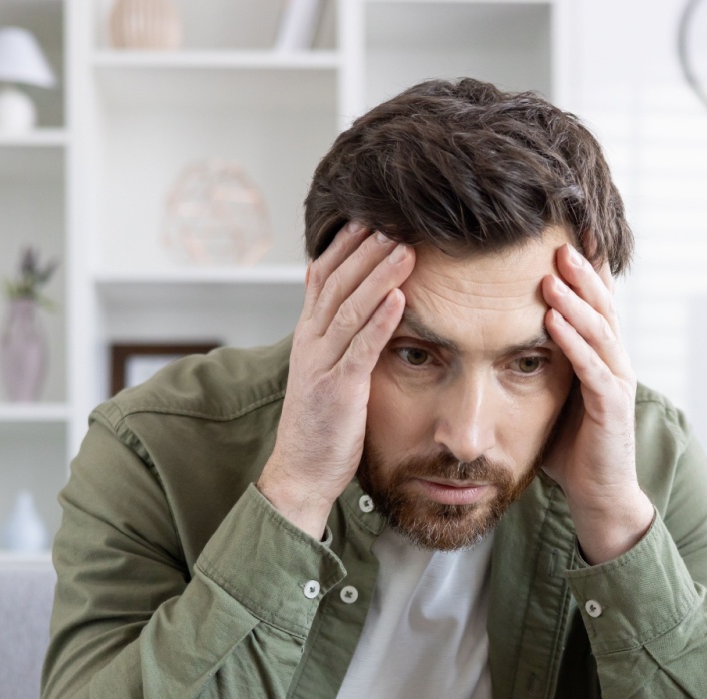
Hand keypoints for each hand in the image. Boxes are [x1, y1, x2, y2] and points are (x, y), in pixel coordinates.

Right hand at [257, 223, 414, 539]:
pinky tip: (400, 298)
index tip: (370, 218)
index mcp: (308, 336)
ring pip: (350, 309)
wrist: (300, 472)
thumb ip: (340, 340)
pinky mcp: (338, 390)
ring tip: (405, 249)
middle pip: (337, 283)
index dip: (345, 246)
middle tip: (395, 221)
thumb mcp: (326, 372)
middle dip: (366, 250)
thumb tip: (364, 309)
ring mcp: (321, 365)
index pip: (322, 277)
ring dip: (379, 276)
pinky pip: (361, 348)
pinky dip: (381, 321)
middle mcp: (310, 343)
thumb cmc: (321, 425)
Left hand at [541, 243, 654, 564]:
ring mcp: (616, 383)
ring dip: (576, 298)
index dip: (583, 267)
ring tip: (553, 269)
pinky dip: (574, 343)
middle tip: (557, 236)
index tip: (563, 230)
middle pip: (601, 304)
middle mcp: (614, 361)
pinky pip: (592, 369)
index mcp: (600, 354)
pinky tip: (554, 322)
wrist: (599, 496)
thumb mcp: (551, 395)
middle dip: (581, 269)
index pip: (594, 301)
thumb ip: (537, 363)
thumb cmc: (571, 447)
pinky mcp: (611, 409)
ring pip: (599, 330)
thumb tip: (496, 334)